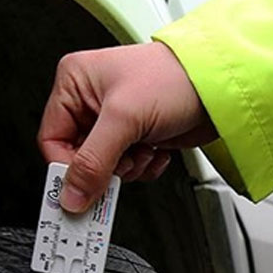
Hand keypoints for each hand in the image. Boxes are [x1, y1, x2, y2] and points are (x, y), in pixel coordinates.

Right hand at [38, 42, 215, 211]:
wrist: (220, 86)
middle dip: (104, 167)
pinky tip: (156, 149)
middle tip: (121, 167)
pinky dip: (144, 166)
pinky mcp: (139, 135)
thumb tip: (71, 194)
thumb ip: (93, 161)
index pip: (52, 138)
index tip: (80, 189)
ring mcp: (117, 119)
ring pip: (105, 167)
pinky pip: (128, 167)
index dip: (67, 166)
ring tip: (144, 148)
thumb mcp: (124, 118)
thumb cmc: (175, 78)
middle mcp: (92, 100)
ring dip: (128, 167)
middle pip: (79, 156)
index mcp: (75, 82)